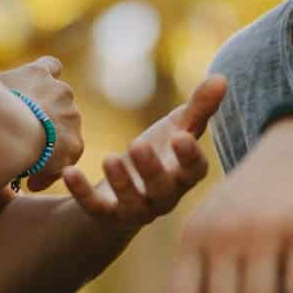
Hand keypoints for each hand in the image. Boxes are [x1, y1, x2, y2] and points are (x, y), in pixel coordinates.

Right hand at [0, 48, 82, 191]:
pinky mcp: (75, 144)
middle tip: (26, 137)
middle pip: (61, 102)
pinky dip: (52, 169)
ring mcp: (71, 117)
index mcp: (40, 74)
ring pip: (65, 130)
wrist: (9, 133)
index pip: (51, 66)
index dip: (46, 78)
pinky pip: (66, 157)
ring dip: (51, 143)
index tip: (37, 91)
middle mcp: (61, 91)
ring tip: (27, 164)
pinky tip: (33, 182)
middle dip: (48, 117)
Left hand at [61, 75, 224, 229]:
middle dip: (151, 169)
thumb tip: (221, 77)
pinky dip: (82, 193)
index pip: (194, 171)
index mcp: (183, 176)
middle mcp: (163, 198)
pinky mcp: (106, 215)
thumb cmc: (159, 155)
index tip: (181, 137)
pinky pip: (94, 209)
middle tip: (138, 144)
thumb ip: (199, 107)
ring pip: (132, 204)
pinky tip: (70, 171)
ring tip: (109, 158)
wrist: (125, 191)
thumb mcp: (177, 129)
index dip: (190, 157)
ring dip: (121, 183)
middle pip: (163, 190)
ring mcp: (135, 209)